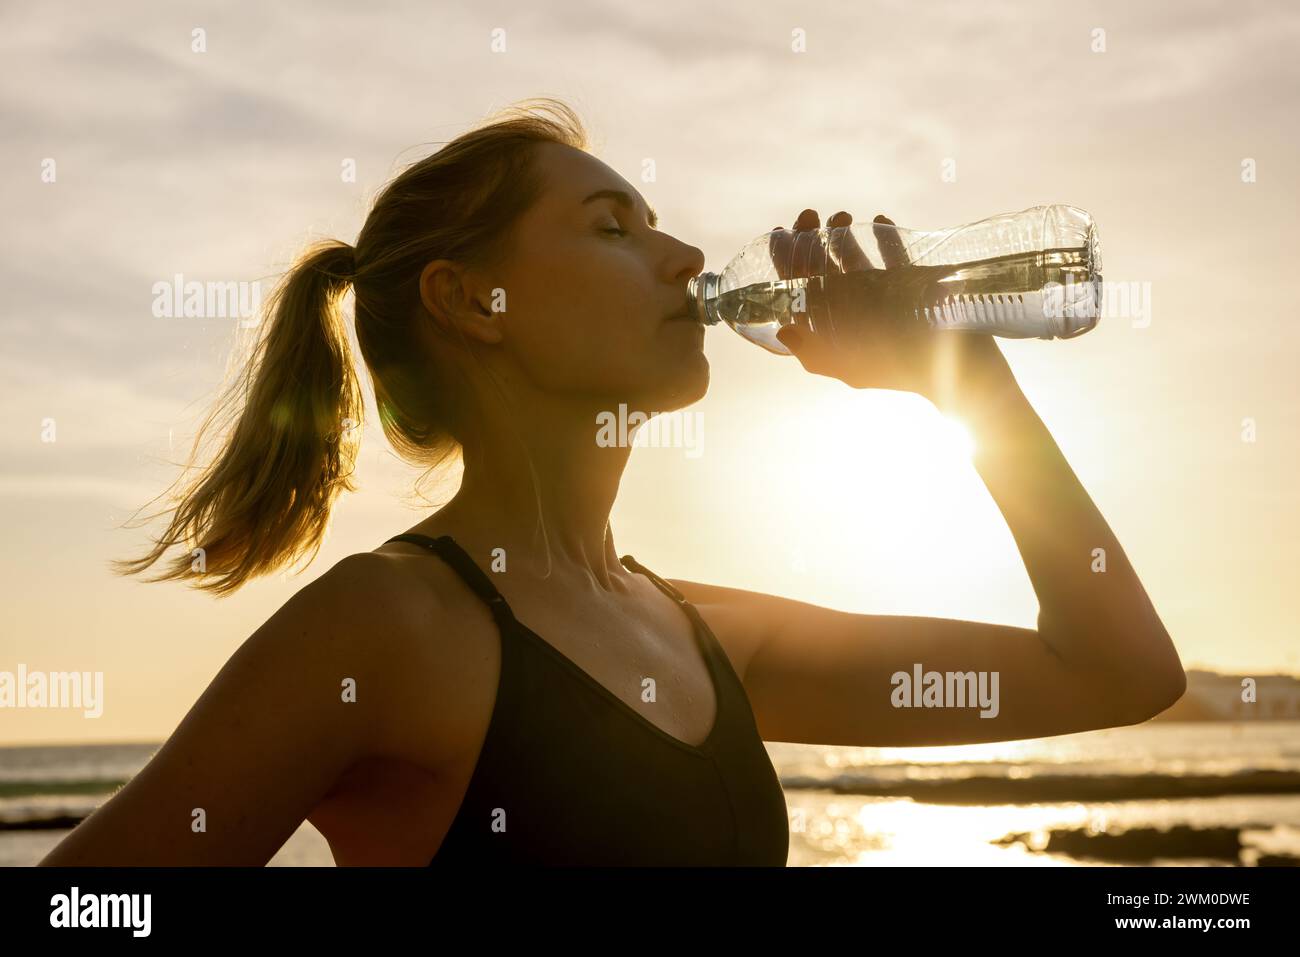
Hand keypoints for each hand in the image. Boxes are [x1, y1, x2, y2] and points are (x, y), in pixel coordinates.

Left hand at [769, 208, 1013, 407]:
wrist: (956, 367)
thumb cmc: (898, 370)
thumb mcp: (850, 366)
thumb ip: (813, 352)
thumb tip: (784, 331)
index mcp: (834, 325)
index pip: (800, 288)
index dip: (785, 260)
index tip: (781, 233)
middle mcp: (854, 308)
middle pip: (823, 266)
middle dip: (812, 237)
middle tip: (810, 214)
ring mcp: (883, 293)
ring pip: (855, 256)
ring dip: (843, 232)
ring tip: (842, 216)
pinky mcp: (911, 282)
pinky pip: (895, 253)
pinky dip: (886, 237)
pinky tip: (878, 221)